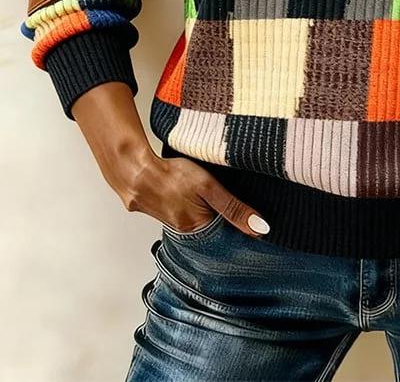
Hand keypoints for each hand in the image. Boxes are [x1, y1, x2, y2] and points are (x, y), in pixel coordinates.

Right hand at [70, 82, 269, 238]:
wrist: (133, 169)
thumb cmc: (172, 175)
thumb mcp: (208, 188)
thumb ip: (234, 207)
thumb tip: (260, 229)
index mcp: (197, 228)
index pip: (226, 234)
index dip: (238, 225)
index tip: (252, 221)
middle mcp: (183, 230)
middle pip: (211, 228)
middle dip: (223, 217)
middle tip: (230, 202)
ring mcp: (170, 220)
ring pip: (196, 219)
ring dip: (206, 209)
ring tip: (210, 196)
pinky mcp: (160, 209)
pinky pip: (181, 211)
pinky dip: (190, 204)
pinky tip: (191, 194)